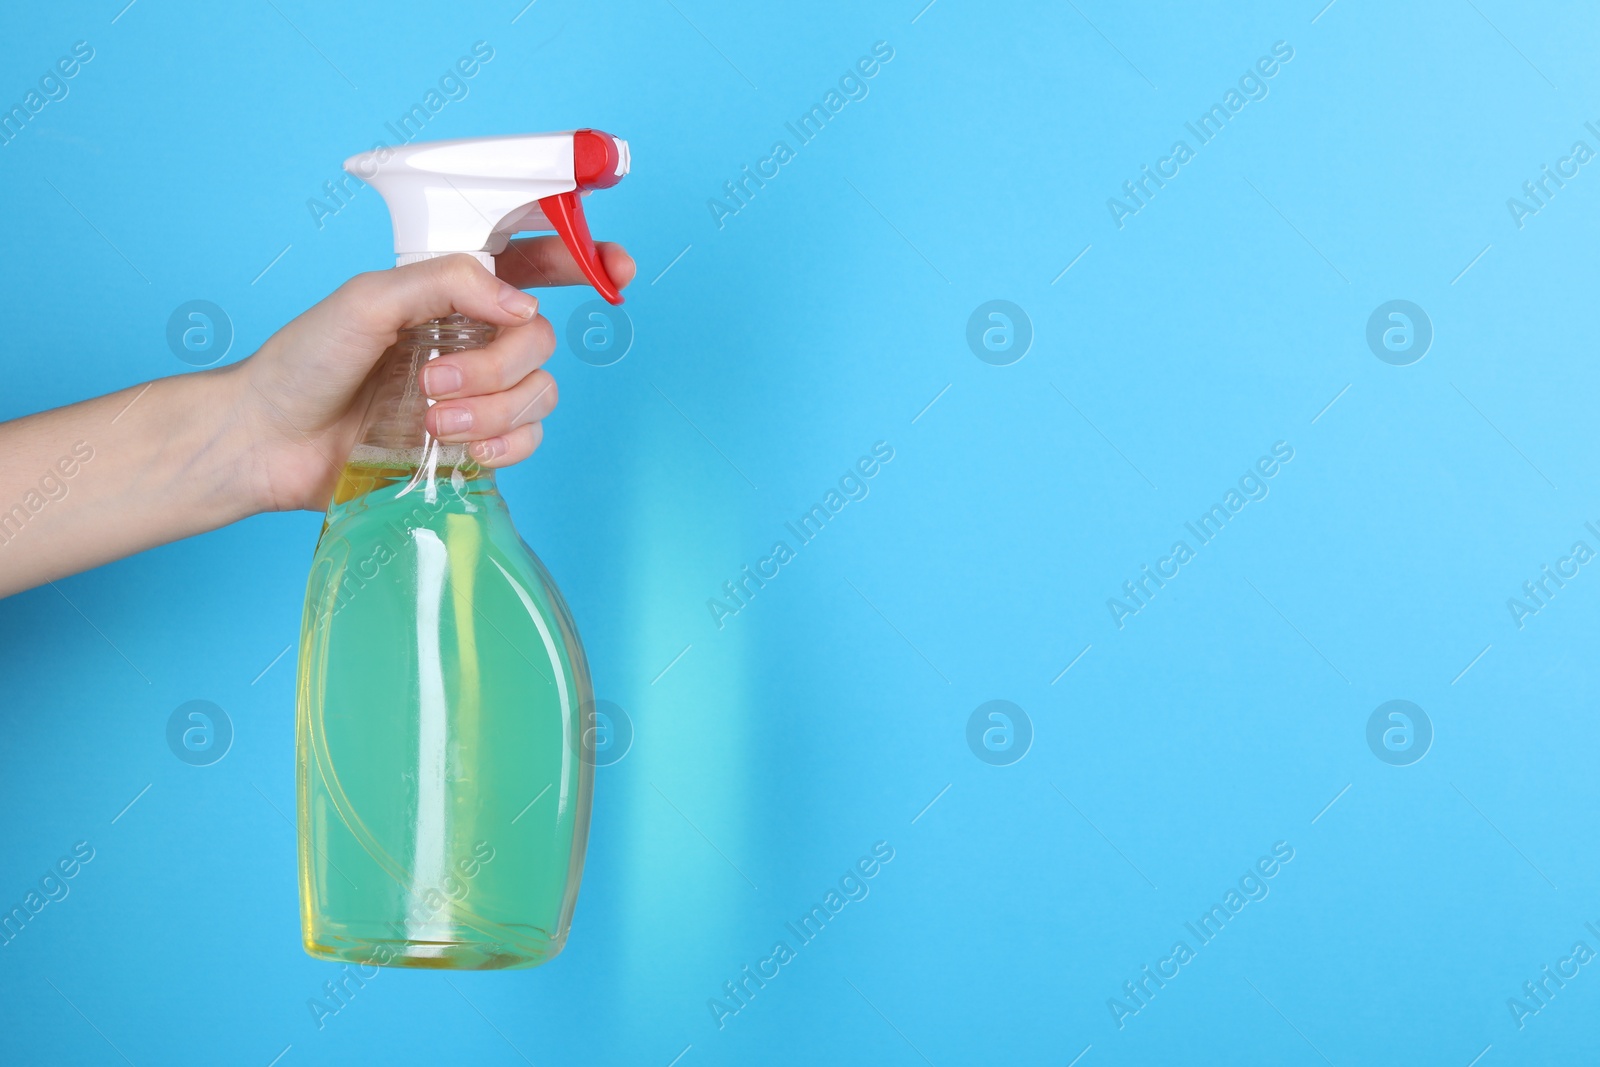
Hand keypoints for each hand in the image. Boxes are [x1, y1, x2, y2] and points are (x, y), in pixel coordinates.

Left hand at [234, 238, 634, 512]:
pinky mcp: (475, 443)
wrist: (270, 442)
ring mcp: (477, 393)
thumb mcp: (368, 300)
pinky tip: (460, 450)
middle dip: (498, 364)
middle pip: (542, 338)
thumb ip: (447, 283)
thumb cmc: (304, 362)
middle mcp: (472, 338)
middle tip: (434, 380)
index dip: (582, 258)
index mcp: (451, 291)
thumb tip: (520, 303)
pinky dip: (503, 445)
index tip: (615, 267)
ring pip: (541, 391)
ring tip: (430, 420)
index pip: (532, 262)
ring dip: (491, 409)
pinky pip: (529, 439)